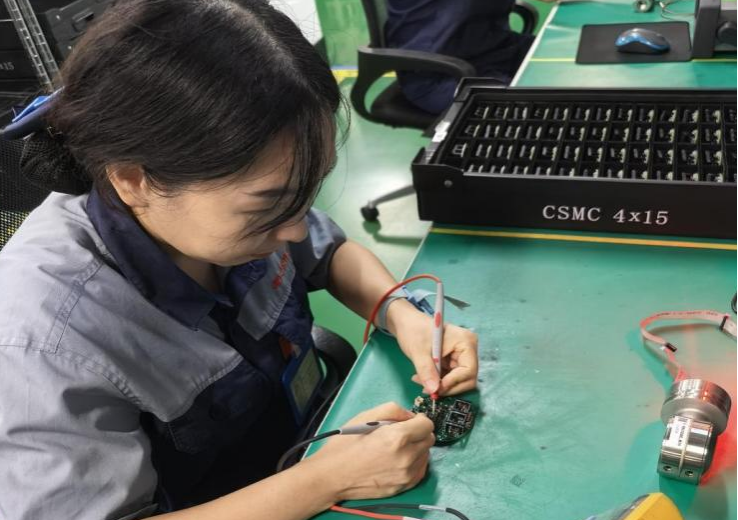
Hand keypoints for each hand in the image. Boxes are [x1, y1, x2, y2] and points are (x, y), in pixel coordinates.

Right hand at [311, 402, 434, 500]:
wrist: (332, 476)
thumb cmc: (346, 443)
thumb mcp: (366, 415)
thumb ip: (393, 410)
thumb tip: (411, 416)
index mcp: (398, 437)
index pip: (427, 424)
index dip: (418, 419)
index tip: (408, 421)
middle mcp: (407, 457)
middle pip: (429, 438)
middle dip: (418, 432)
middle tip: (401, 433)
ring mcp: (407, 475)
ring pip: (426, 454)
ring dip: (416, 448)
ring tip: (396, 448)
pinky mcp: (404, 487)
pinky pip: (420, 470)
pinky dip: (414, 462)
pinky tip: (397, 460)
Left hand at [387, 300, 478, 396]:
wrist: (406, 323)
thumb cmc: (414, 330)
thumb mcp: (418, 351)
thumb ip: (427, 371)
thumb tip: (434, 390)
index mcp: (465, 342)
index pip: (469, 370)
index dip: (454, 382)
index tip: (436, 388)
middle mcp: (468, 350)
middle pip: (467, 379)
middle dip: (447, 386)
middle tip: (427, 389)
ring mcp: (461, 356)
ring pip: (458, 381)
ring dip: (440, 386)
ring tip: (419, 381)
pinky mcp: (453, 362)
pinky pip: (450, 378)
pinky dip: (437, 382)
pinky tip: (422, 378)